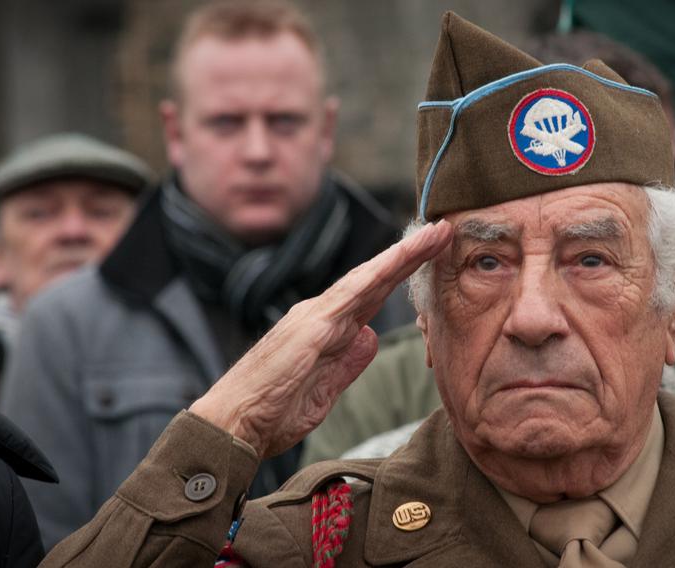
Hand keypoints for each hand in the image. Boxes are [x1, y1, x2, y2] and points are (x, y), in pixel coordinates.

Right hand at [189, 221, 451, 457]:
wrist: (231, 424)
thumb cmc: (271, 412)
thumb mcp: (323, 392)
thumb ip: (348, 363)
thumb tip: (370, 337)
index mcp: (325, 331)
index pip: (370, 298)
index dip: (401, 276)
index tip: (432, 257)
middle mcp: (320, 315)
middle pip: (374, 280)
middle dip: (410, 256)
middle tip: (443, 232)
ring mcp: (314, 317)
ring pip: (367, 278)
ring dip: (403, 256)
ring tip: (435, 235)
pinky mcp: (311, 328)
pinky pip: (352, 295)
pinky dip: (379, 273)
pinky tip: (402, 258)